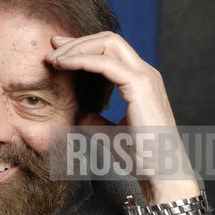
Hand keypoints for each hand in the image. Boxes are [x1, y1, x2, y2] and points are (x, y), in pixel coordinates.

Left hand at [46, 32, 200, 214]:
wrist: (162, 174)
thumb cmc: (142, 156)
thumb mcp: (112, 134)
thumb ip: (97, 122)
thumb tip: (81, 116)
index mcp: (140, 81)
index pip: (110, 50)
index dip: (83, 47)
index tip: (59, 52)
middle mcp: (145, 73)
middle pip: (108, 40)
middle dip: (77, 41)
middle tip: (52, 47)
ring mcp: (145, 77)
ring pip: (109, 43)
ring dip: (77, 47)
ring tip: (53, 57)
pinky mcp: (141, 86)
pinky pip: (107, 63)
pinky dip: (82, 59)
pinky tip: (63, 64)